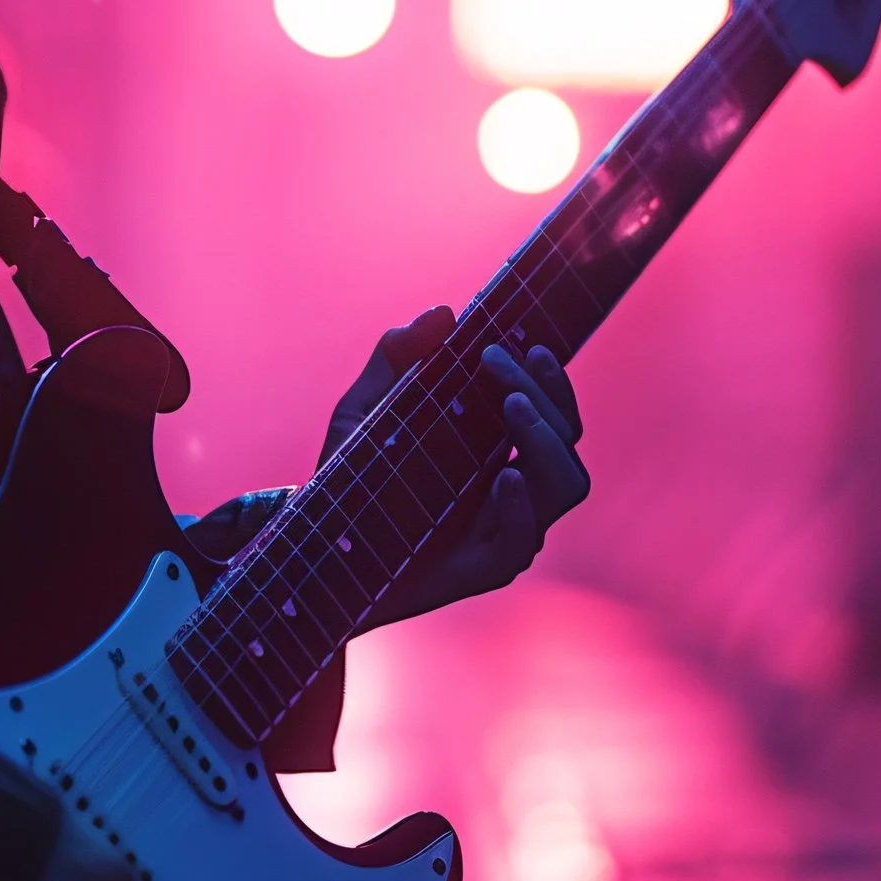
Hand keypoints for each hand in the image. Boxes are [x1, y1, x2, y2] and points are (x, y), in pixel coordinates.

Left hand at [324, 307, 590, 624]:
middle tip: (496, 362)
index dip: (551, 378)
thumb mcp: (360, 411)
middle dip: (543, 394)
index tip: (528, 344)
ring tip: (511, 408)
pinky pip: (525, 543)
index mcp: (495, 448)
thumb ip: (395, 359)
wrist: (314, 550)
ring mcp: (504, 528)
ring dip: (547, 441)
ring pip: (565, 485)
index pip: (552, 410)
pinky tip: (503, 476)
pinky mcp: (484, 568)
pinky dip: (522, 509)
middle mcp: (512, 486)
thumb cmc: (345, 481)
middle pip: (566, 438)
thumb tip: (442, 313)